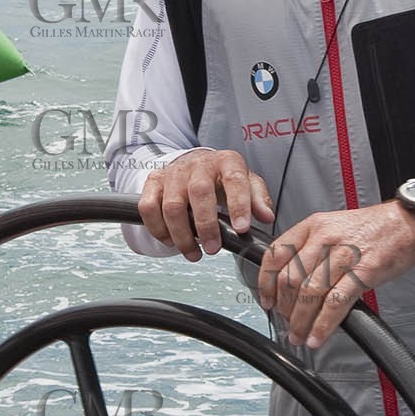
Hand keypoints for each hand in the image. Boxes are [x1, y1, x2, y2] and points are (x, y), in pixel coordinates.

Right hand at [138, 149, 272, 260]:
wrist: (195, 165)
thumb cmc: (223, 179)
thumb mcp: (247, 184)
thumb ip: (258, 199)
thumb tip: (266, 216)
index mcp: (226, 162)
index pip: (234, 180)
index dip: (238, 205)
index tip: (241, 229)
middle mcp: (198, 164)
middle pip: (199, 193)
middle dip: (206, 226)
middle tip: (213, 248)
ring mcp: (173, 173)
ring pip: (172, 206)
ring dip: (182, 236)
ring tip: (194, 253)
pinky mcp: (154, 182)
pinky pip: (148, 208)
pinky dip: (158, 230)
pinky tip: (170, 241)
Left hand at [257, 201, 414, 347]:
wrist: (408, 224)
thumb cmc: (371, 229)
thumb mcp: (332, 226)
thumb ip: (309, 248)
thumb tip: (288, 280)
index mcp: (312, 226)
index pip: (275, 255)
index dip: (265, 282)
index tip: (267, 300)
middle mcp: (324, 238)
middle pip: (290, 279)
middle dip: (284, 308)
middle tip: (287, 322)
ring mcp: (344, 255)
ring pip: (309, 293)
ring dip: (300, 321)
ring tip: (299, 335)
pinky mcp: (364, 273)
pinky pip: (336, 303)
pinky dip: (323, 324)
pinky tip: (317, 336)